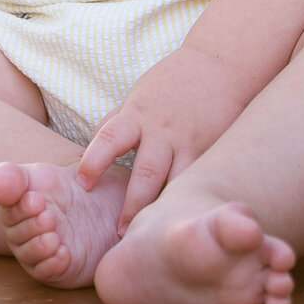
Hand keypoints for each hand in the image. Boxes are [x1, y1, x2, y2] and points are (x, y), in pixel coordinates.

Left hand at [75, 48, 259, 230]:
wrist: (221, 64)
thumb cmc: (172, 82)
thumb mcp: (137, 95)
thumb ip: (117, 122)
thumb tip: (92, 147)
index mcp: (136, 114)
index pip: (108, 139)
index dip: (93, 162)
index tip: (82, 185)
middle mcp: (161, 131)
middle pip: (144, 174)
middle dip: (131, 206)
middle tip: (120, 235)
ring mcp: (189, 142)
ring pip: (175, 183)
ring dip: (162, 211)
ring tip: (153, 239)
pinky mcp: (213, 150)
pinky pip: (199, 179)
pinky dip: (190, 199)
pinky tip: (185, 219)